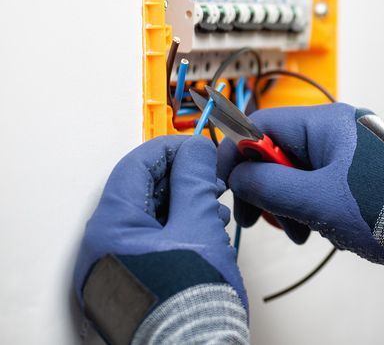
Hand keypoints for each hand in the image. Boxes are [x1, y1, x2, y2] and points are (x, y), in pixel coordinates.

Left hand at [74, 135, 244, 307]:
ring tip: (213, 211)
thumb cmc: (189, 303)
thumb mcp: (199, 227)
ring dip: (182, 205)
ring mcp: (110, 270)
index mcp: (110, 226)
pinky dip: (175, 232)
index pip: (137, 164)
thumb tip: (194, 151)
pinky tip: (201, 236)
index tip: (202, 150)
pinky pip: (147, 244)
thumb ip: (195, 182)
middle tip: (213, 180)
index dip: (174, 149)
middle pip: (140, 191)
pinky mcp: (125, 286)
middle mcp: (100, 247)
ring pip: (146, 218)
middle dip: (181, 179)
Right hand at [218, 103, 383, 308]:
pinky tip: (316, 230)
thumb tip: (238, 177)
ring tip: (299, 231)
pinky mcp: (361, 172)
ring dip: (288, 202)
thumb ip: (268, 186)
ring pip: (299, 170)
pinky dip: (310, 205)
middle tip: (258, 218)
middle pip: (279, 150)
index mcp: (328, 122)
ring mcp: (352, 150)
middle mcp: (340, 129)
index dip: (238, 153)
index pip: (263, 124)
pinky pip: (320, 182)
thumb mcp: (314, 200)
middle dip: (265, 186)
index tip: (226, 182)